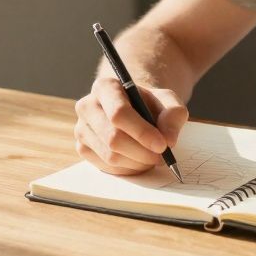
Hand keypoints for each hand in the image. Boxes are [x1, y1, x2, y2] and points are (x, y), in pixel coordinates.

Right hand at [74, 76, 188, 175]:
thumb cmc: (149, 104)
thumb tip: (168, 139)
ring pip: (111, 156)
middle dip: (142, 152)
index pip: (119, 113)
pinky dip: (128, 168)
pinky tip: (139, 159)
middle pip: (113, 138)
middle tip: (162, 156)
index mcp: (105, 87)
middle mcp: (87, 106)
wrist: (134, 110)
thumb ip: (174, 114)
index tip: (162, 145)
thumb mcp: (168, 101)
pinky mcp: (82, 148)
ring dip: (137, 162)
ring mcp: (81, 129)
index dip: (142, 132)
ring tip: (152, 156)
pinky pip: (107, 167)